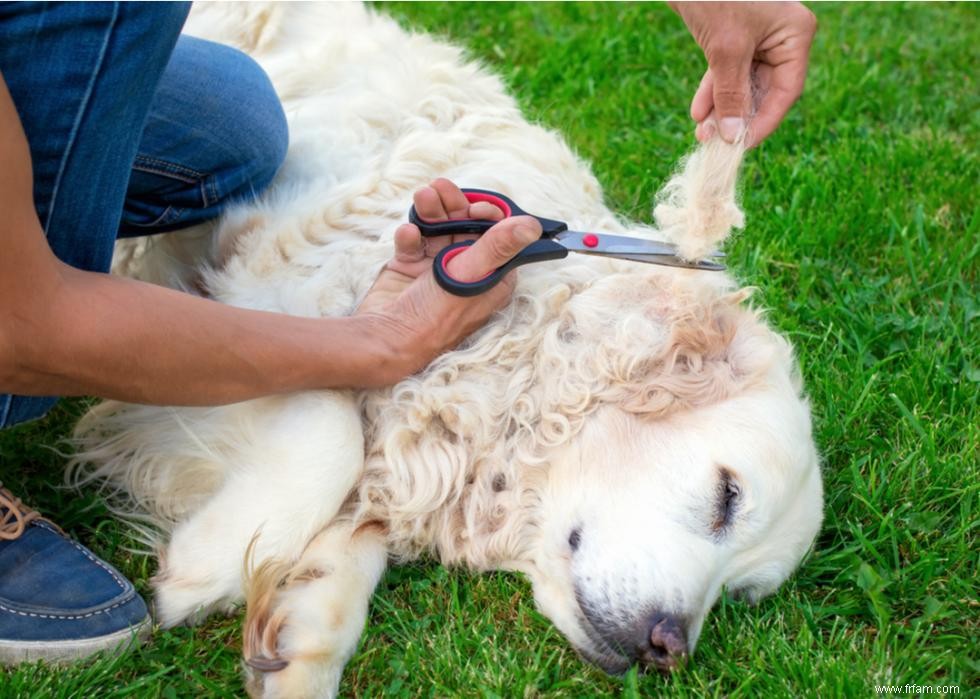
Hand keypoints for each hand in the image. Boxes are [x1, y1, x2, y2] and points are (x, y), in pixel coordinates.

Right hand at [355, 178, 539, 383]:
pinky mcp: (409, 268)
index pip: (497, 236)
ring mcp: (435, 269)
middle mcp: (466, 272)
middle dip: (453, 205)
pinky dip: (410, 235)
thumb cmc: (435, 316)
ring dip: (430, 211)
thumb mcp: (471, 275)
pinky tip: (408, 234)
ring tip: (422, 196)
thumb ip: (499, 246)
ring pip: (437, 228)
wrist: (386, 339)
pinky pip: (413, 242)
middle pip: (464, 226)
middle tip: (440, 188)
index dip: (487, 216)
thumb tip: (533, 226)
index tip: (475, 208)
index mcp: (490, 277)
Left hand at [671, 1, 816, 147]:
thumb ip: (731, 94)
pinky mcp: (732, 37)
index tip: (742, 144)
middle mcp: (781, 37)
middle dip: (737, 117)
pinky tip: (698, 112)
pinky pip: (727, 72)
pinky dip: (712, 91)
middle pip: (763, 90)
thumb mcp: (725, 49)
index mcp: (795, 34)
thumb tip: (734, 136)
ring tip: (701, 131)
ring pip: (742, 84)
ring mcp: (756, 37)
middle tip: (712, 141)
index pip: (786, 90)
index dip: (765, 121)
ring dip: (722, 109)